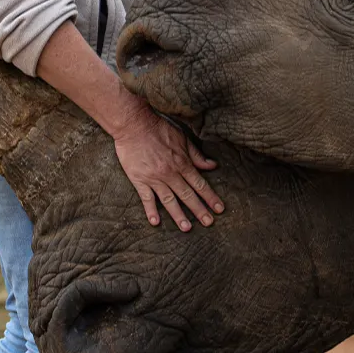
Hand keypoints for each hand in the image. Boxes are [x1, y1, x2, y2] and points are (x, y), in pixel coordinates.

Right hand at [33, 21, 225, 231]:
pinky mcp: (139, 180)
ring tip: (187, 228)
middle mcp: (170, 173)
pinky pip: (146, 198)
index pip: (200, 184)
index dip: (210, 197)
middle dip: (200, 210)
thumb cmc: (159, 128)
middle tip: (209, 223)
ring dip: (179, 215)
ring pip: (169, 200)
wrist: (134, 124)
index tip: (220, 209)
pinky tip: (156, 222)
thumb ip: (196, 155)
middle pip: (188, 195)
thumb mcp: (182, 138)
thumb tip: (213, 166)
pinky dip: (151, 211)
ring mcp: (154, 178)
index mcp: (182, 163)